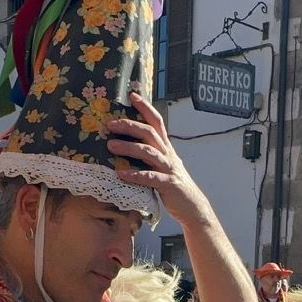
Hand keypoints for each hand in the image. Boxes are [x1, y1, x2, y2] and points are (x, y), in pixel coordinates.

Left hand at [107, 92, 209, 224]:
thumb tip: (126, 145)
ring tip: (110, 145)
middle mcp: (168, 154)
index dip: (146, 107)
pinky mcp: (168, 184)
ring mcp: (169, 169)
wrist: (192, 207)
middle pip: (150, 133)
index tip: (132, 95)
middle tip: (110, 124)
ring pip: (149, 152)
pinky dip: (135, 175)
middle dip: (130, 126)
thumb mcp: (161, 165)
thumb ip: (148, 155)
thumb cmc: (172, 185)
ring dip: (129, 147)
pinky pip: (150, 177)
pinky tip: (121, 174)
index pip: (157, 122)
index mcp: (166, 148)